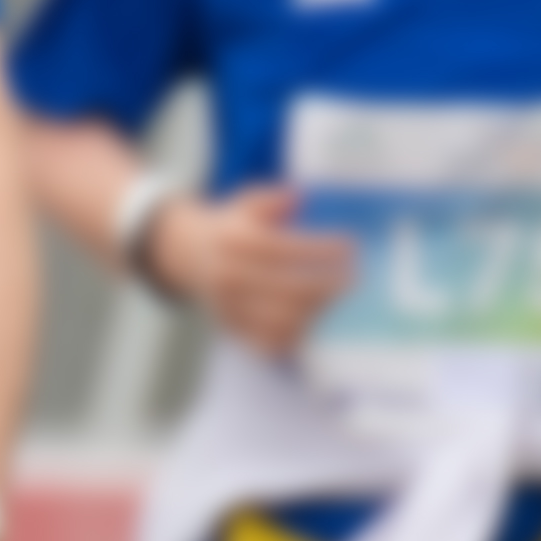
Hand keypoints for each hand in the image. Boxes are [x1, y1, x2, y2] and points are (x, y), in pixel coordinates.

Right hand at [158, 179, 360, 356]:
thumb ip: (275, 199)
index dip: (323, 250)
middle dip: (326, 287)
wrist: (189, 255)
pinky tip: (312, 326)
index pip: (288, 250)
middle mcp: (232, 276)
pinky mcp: (232, 327)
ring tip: (334, 303)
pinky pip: (266, 342)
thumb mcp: (249, 203)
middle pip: (289, 290)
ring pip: (280, 321)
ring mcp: (231, 306)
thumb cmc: (232, 227)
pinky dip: (293, 338)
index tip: (350, 248)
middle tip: (352, 281)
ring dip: (313, 314)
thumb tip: (301, 198)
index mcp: (237, 243)